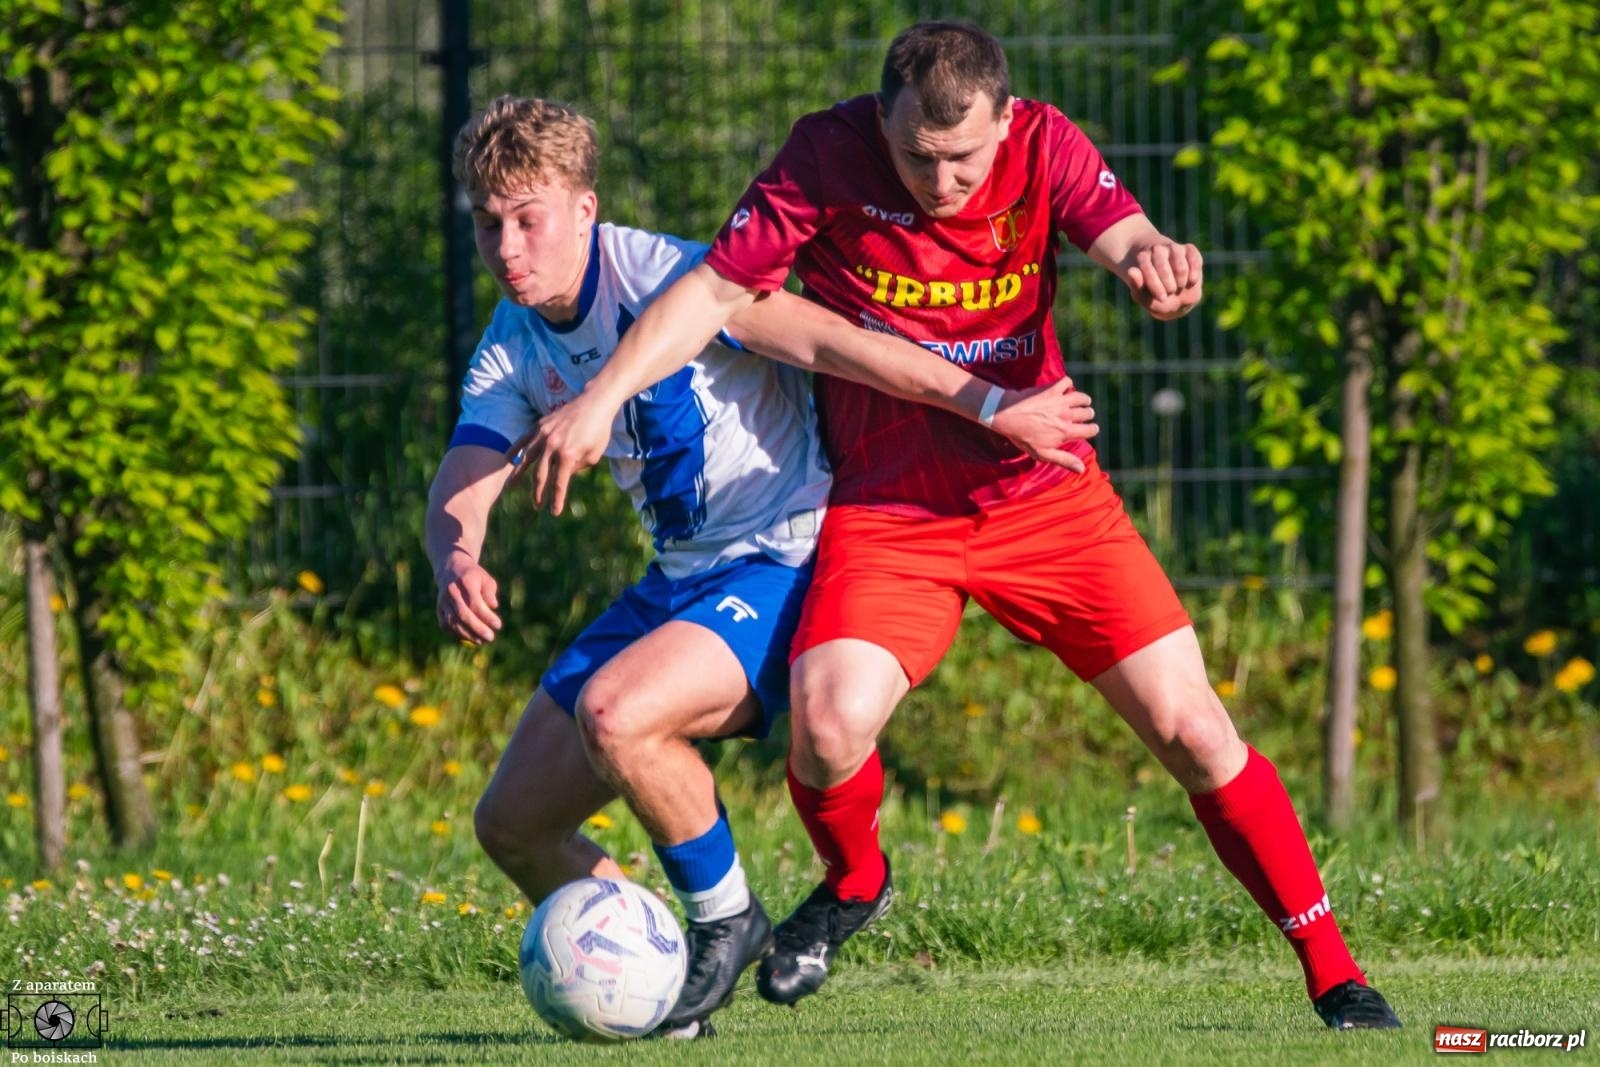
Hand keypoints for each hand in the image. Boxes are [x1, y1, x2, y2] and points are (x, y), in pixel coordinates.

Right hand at [434, 552, 501, 643]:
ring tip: (481, 641)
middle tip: (491, 638)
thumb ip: (490, 592)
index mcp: (465, 581)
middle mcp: (452, 591)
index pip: (475, 603)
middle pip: (463, 614)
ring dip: (467, 634)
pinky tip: (468, 638)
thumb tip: (494, 606)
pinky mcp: (439, 608)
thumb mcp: (486, 579)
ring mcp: (443, 600)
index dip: (487, 616)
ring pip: (453, 621)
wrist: (451, 570)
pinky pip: (445, 624)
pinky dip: (456, 634)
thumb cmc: (474, 577)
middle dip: (477, 628)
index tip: (498, 625)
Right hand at [504, 391, 615, 514]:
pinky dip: (514, 450)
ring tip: (510, 487)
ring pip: (527, 459)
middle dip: (538, 493)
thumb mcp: (594, 455)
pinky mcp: (540, 426)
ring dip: (518, 475)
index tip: (554, 512)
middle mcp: (553, 445)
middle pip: (541, 475)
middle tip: (537, 506)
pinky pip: (523, 440)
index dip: (556, 499)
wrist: (595, 403)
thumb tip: (562, 475)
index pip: (559, 483)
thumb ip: (577, 468)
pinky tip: (507, 460)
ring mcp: (544, 435)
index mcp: (568, 455)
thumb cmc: (598, 431)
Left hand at [989, 378, 1098, 471]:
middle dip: (1086, 415)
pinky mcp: (1052, 389)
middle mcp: (1067, 415)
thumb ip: (1064, 460)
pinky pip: (1067, 382)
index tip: (1088, 429)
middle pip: (1088, 413)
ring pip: (1082, 397)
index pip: (1091, 430)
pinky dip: (1068, 384)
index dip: (1091, 430)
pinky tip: (1064, 389)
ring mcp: (1060, 401)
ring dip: (1083, 400)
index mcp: (1066, 431)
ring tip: (1079, 402)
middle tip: (1080, 416)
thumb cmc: (1023, 437)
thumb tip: (1082, 470)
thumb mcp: (1042, 454)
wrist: (1007, 416)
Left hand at [1124, 240, 1202, 320]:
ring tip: (1179, 286)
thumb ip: (1136, 286)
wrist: (1174, 296)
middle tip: (1170, 292)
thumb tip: (1132, 271)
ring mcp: (1174, 248)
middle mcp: (1157, 249)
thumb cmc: (1155, 296)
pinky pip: (1195, 261)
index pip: (1146, 268)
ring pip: (1180, 267)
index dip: (1156, 286)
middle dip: (1168, 286)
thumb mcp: (1143, 297)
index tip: (1161, 298)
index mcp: (1142, 258)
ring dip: (1181, 281)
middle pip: (1163, 269)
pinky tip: (1191, 281)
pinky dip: (1194, 275)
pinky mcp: (1189, 250)